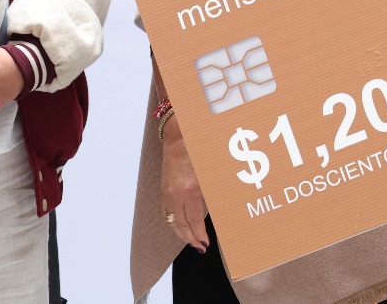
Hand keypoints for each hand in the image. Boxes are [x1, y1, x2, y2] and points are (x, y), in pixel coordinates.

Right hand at [162, 125, 209, 252]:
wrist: (179, 138)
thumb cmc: (198, 151)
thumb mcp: (212, 173)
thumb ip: (215, 194)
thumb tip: (223, 210)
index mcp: (191, 190)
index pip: (194, 221)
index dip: (200, 235)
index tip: (206, 243)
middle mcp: (176, 194)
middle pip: (181, 226)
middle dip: (190, 239)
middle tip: (200, 247)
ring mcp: (167, 193)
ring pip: (172, 222)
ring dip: (181, 234)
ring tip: (191, 241)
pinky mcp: (163, 191)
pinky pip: (167, 213)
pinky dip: (173, 223)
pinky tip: (180, 227)